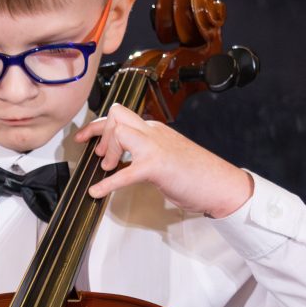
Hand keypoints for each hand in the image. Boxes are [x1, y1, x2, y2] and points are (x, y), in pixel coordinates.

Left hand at [77, 109, 253, 216]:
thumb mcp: (167, 156)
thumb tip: (122, 161)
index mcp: (155, 130)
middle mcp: (154, 133)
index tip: (83, 137)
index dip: (97, 126)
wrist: (222, 184)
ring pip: (120, 131)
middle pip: (117, 115)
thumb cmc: (198, 174)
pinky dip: (108, 183)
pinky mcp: (157, 166)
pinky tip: (97, 191)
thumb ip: (145, 154)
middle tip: (100, 156)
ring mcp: (156, 147)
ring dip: (108, 150)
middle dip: (100, 133)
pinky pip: (125, 171)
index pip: (121, 117)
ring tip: (108, 168)